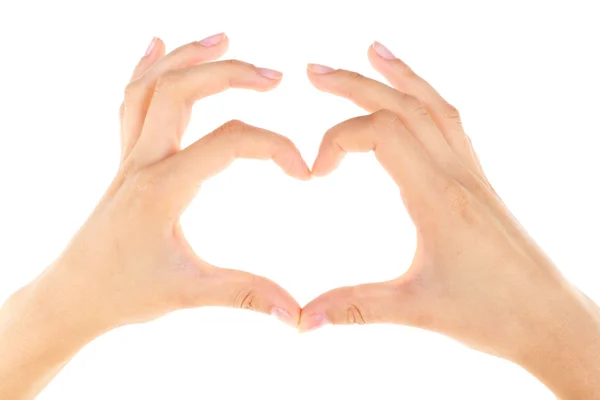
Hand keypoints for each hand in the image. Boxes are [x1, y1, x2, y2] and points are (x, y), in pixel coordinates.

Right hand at [299, 42, 599, 398]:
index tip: (314, 173)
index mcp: (439, 198)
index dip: (337, 140)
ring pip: (433, 104)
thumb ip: (354, 308)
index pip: (382, 133)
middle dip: (354, 84)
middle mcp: (457, 174)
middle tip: (314, 72)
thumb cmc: (493, 314)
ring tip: (370, 54)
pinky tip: (413, 96)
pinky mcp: (478, 180)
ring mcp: (472, 173)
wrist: (550, 317)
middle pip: (403, 105)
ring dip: (397, 76)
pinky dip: (426, 97)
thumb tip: (299, 321)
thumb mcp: (417, 311)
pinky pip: (452, 122)